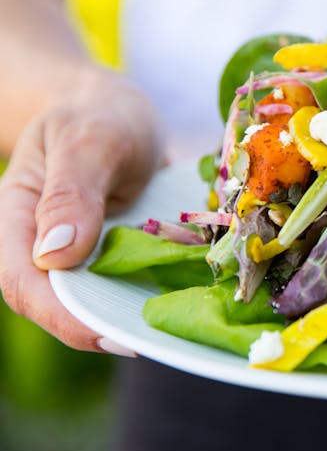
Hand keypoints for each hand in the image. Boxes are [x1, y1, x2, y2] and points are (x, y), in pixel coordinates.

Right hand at [0, 70, 162, 352]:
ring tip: (177, 329)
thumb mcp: (90, 139)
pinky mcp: (111, 257)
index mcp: (16, 218)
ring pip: (94, 302)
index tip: (117, 336)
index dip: (66, 318)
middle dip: (104, 328)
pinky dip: (151, 294)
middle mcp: (40, 245)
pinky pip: (125, 285)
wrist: (118, 109)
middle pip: (58, 305)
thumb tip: (54, 255)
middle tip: (161, 341)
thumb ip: (71, 192)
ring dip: (131, 317)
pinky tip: (187, 301)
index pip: (24, 284)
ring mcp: (77, 255)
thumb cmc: (99, 116)